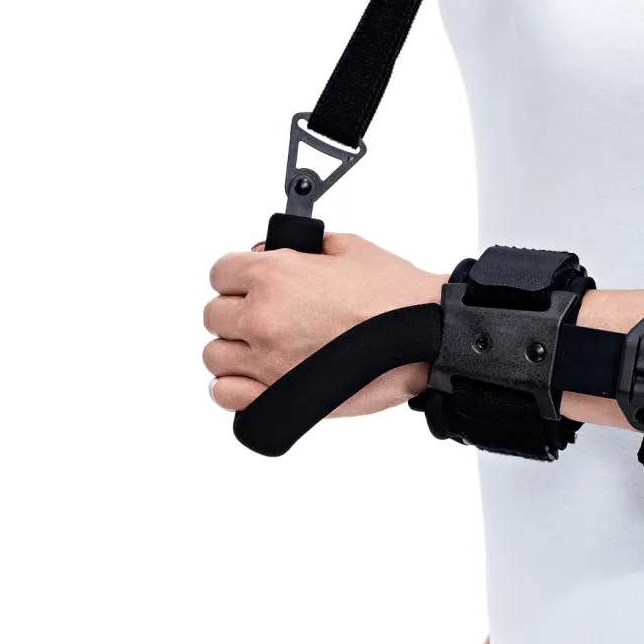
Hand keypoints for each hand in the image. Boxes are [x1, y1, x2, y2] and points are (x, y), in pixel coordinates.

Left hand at [203, 233, 443, 414]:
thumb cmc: (396, 296)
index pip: (221, 272)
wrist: (427, 335)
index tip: (252, 281)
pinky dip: (231, 387)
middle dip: (239, 309)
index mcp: (275, 275)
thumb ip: (304, 247)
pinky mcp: (279, 396)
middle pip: (215, 314)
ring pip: (215, 355)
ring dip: (235, 348)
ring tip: (264, 345)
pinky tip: (252, 377)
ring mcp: (268, 360)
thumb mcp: (348, 247)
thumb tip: (273, 252)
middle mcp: (263, 317)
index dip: (239, 275)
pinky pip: (226, 395)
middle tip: (268, 312)